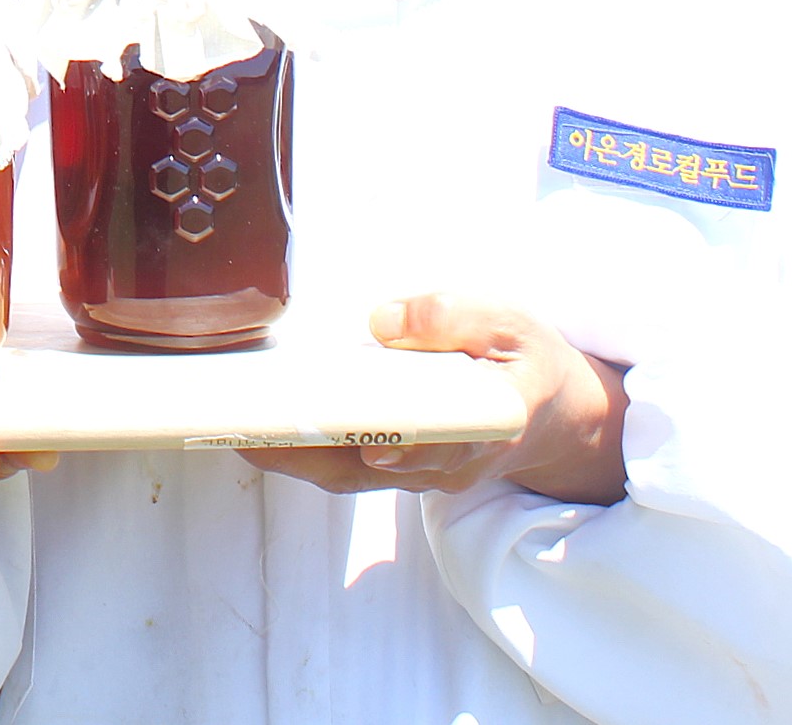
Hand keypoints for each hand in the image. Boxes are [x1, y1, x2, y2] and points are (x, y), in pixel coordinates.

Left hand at [241, 294, 628, 505]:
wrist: (556, 415)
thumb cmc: (526, 360)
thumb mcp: (509, 321)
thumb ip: (452, 316)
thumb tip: (381, 323)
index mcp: (489, 421)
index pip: (434, 441)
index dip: (390, 444)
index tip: (355, 442)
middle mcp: (449, 461)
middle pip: (368, 465)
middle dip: (305, 450)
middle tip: (245, 428)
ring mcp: (422, 474)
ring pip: (349, 474)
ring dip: (292, 455)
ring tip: (235, 426)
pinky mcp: (402, 473)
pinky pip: (347, 469)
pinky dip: (304, 453)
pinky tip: (262, 427)